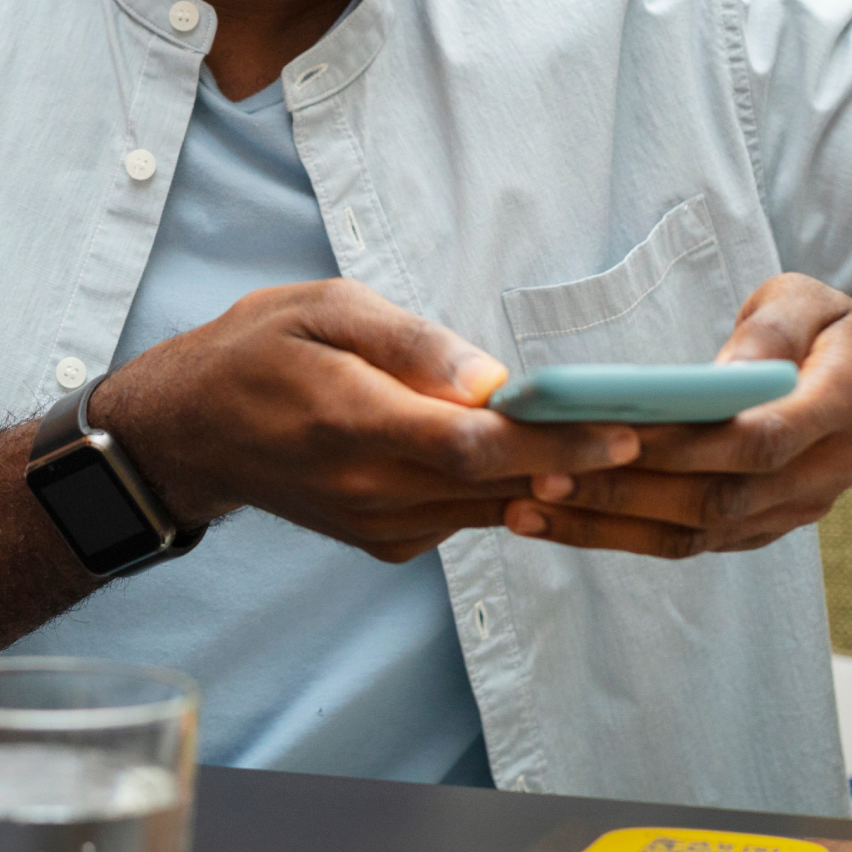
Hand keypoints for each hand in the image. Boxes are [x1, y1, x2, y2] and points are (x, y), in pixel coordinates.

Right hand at [94, 278, 643, 563]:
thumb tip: (494, 379)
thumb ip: (411, 342)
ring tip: (614, 436)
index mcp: (354, 424)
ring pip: (492, 505)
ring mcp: (380, 526)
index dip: (557, 442)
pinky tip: (522, 453)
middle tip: (662, 428)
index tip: (627, 428)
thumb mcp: (322, 308)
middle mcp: (370, 491)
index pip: (476, 446)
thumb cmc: (255, 352)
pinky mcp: (387, 544)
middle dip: (581, 458)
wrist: (189, 433)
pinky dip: (500, 486)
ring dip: (551, 476)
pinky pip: (465, 514)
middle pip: (500, 483)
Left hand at [504, 273, 851, 558]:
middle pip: (715, 497)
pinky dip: (617, 536)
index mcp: (842, 407)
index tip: (610, 431)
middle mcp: (821, 474)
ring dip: (605, 525)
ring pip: (693, 533)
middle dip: (624, 489)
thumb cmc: (826, 334)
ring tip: (525, 509)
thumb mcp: (809, 301)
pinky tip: (553, 522)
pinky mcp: (757, 529)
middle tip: (541, 473)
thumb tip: (722, 373)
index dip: (685, 442)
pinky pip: (686, 543)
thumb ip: (770, 330)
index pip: (758, 439)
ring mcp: (790, 512)